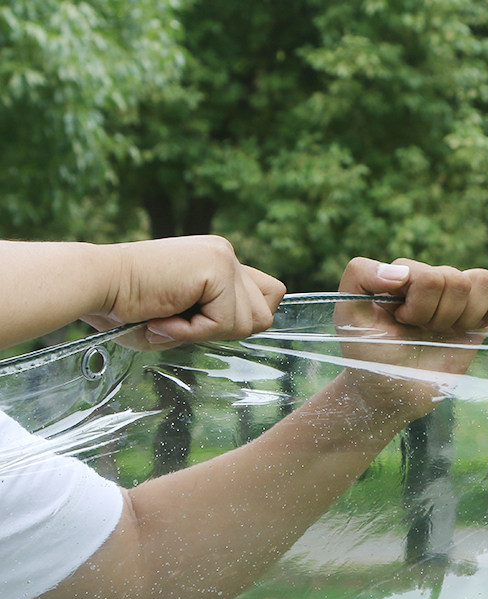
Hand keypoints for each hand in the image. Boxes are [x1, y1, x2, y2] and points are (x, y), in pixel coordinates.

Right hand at [82, 235, 285, 348]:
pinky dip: (193, 332)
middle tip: (179, 321)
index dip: (242, 320)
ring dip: (206, 332)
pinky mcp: (217, 267)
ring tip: (168, 318)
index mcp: (218, 262)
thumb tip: (252, 324)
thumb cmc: (128, 309)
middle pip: (264, 315)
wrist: (95, 286)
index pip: (268, 296)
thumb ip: (218, 319)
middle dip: (224, 331)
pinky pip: (226, 322)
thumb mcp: (185, 319)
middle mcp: (226, 253)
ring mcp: (224, 257)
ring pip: (250, 323)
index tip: (198, 321)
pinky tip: (163, 317)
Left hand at [334, 257, 487, 417]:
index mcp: (403, 273)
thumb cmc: (368, 355)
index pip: (428, 274)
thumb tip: (401, 272)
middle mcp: (431, 280)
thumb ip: (359, 275)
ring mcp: (457, 296)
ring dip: (462, 316)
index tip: (400, 322)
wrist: (390, 394)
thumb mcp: (348, 315)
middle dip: (437, 316)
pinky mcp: (479, 314)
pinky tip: (470, 327)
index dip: (417, 305)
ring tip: (441, 332)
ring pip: (482, 281)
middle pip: (456, 280)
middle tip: (420, 332)